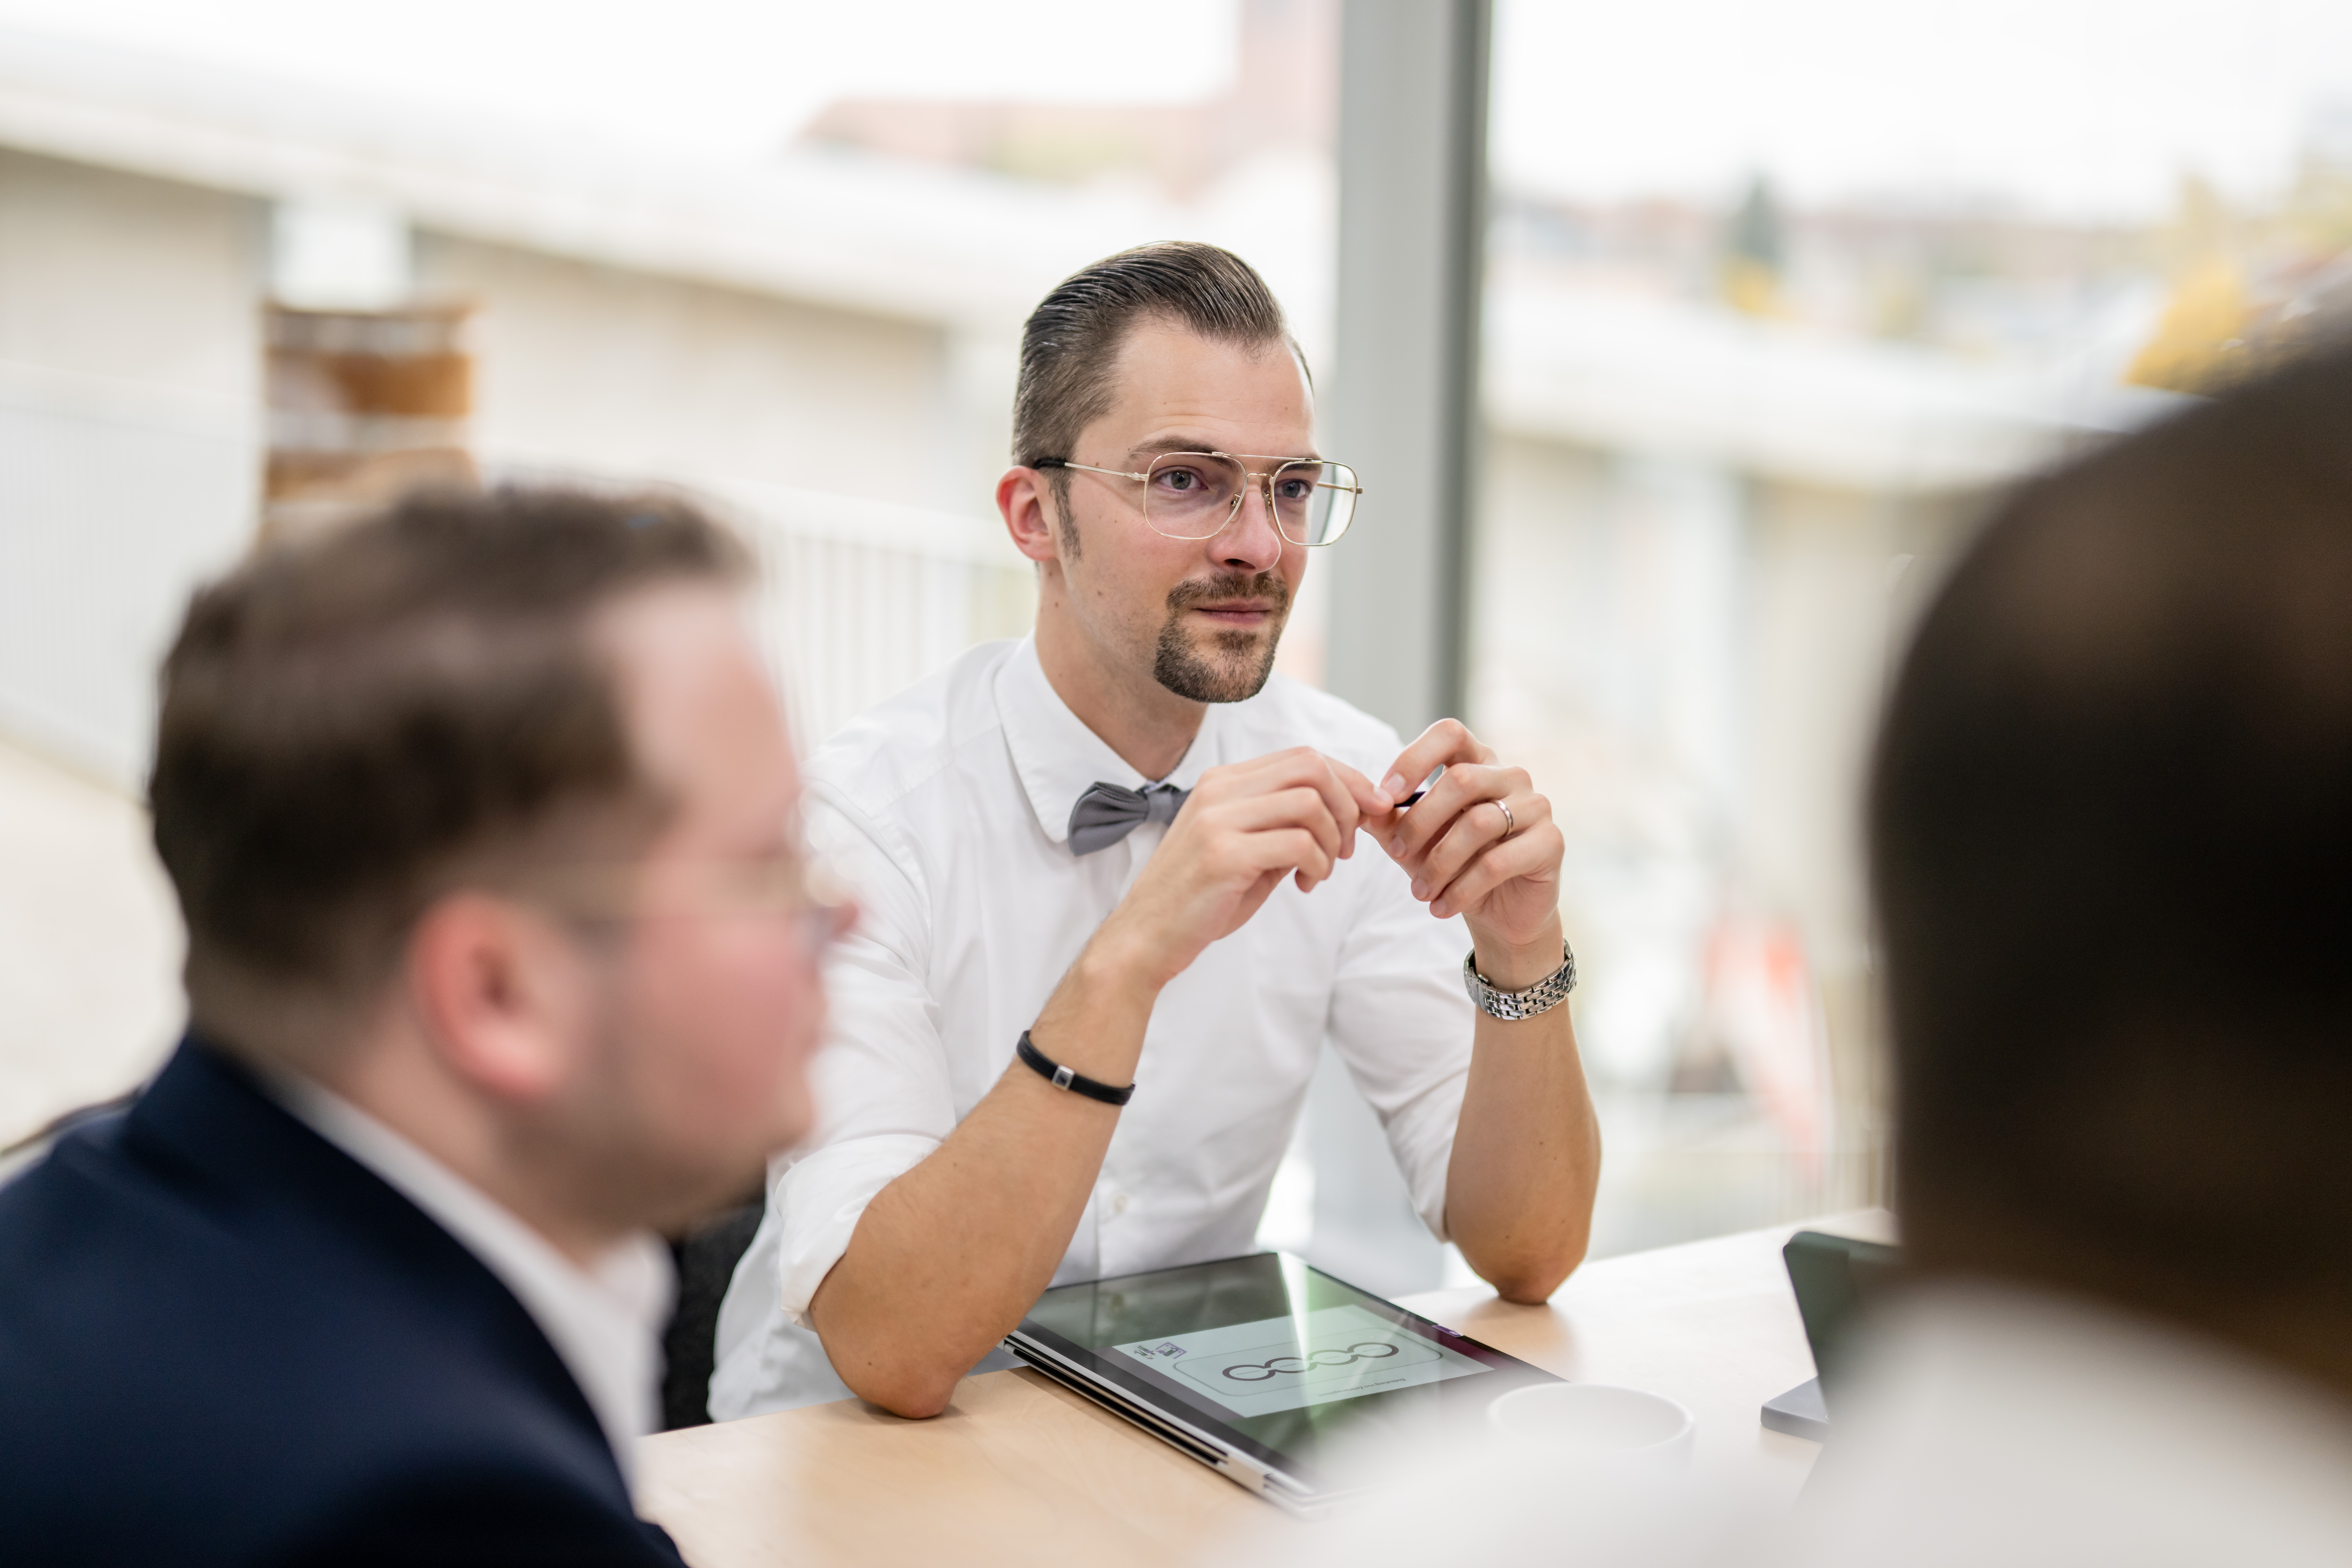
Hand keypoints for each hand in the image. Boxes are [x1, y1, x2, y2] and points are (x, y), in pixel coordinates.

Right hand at [1100, 747, 1385, 989]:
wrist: (1145, 937)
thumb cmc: (1200, 898)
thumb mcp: (1247, 851)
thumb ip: (1286, 826)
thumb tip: (1350, 811)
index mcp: (1223, 782)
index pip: (1304, 757)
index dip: (1349, 780)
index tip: (1372, 811)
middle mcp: (1219, 790)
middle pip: (1312, 767)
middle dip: (1348, 805)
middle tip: (1348, 848)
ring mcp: (1218, 820)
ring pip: (1309, 802)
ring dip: (1333, 840)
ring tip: (1321, 871)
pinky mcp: (1223, 854)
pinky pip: (1298, 843)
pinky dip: (1318, 863)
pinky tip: (1306, 883)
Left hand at [1372, 720, 1563, 979]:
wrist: (1499, 913)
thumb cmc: (1452, 866)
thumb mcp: (1412, 841)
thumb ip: (1386, 819)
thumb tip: (1354, 802)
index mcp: (1477, 762)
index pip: (1449, 733)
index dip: (1414, 758)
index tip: (1385, 796)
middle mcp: (1511, 775)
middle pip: (1460, 780)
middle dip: (1420, 822)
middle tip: (1398, 855)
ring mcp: (1536, 806)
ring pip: (1477, 824)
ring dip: (1438, 864)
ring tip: (1419, 893)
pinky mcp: (1551, 842)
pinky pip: (1498, 861)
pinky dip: (1462, 888)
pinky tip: (1441, 907)